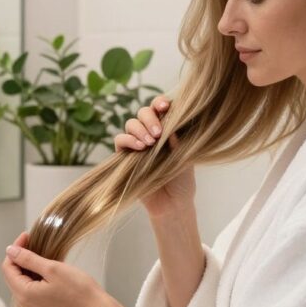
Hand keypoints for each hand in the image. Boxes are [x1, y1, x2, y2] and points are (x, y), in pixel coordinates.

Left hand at [1, 232, 111, 306]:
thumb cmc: (78, 290)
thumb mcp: (52, 268)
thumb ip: (28, 259)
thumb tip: (10, 250)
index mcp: (24, 295)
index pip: (8, 268)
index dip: (15, 250)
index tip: (27, 236)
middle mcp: (25, 305)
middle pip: (13, 276)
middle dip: (20, 258)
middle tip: (34, 242)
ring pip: (23, 283)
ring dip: (28, 268)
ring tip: (42, 255)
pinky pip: (32, 291)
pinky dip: (35, 278)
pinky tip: (47, 270)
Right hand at [113, 96, 196, 217]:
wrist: (172, 204)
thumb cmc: (182, 181)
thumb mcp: (186, 159)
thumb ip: (178, 143)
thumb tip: (170, 127)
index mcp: (168, 129)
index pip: (161, 108)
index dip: (161, 102)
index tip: (166, 106)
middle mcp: (152, 133)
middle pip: (144, 112)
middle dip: (150, 118)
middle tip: (158, 133)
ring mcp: (138, 143)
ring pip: (131, 123)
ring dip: (139, 129)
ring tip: (149, 143)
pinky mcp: (125, 156)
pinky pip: (120, 140)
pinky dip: (128, 140)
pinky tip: (139, 147)